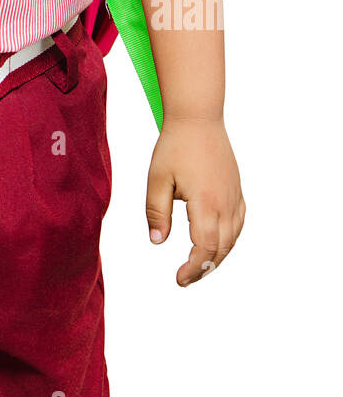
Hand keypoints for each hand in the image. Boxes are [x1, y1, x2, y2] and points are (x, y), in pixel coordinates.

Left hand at [146, 118, 245, 285]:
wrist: (198, 117)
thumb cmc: (175, 145)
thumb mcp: (157, 178)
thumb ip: (156, 212)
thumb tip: (157, 242)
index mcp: (206, 203)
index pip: (205, 248)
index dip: (194, 269)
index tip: (179, 279)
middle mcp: (226, 203)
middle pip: (221, 249)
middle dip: (204, 269)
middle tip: (186, 278)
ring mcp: (234, 196)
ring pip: (233, 239)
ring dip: (217, 257)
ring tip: (198, 266)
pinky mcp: (237, 189)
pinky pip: (239, 223)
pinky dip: (230, 239)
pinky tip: (217, 243)